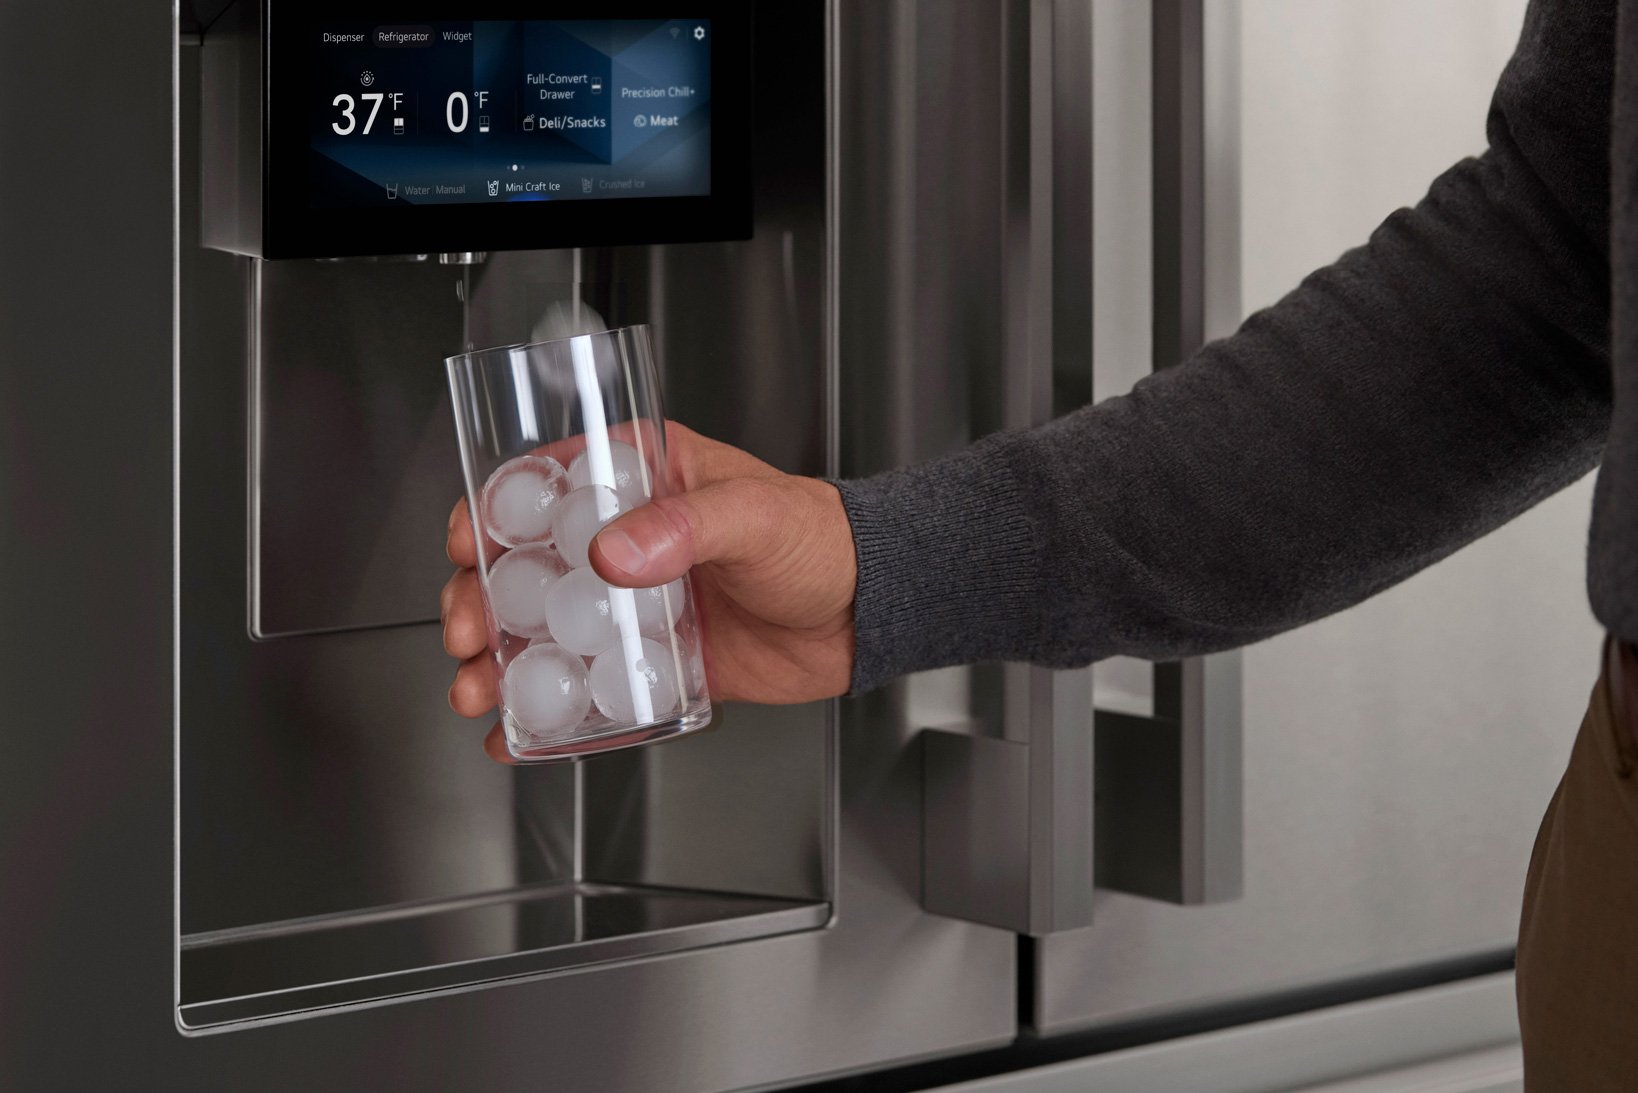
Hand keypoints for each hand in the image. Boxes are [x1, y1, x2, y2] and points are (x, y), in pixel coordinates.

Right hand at [441, 422, 856, 762]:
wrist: (867, 612)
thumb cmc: (822, 539)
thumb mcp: (753, 515)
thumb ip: (685, 527)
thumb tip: (613, 551)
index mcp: (641, 480)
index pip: (544, 485)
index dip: (491, 514)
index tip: (466, 546)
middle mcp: (626, 540)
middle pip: (526, 566)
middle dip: (480, 600)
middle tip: (466, 631)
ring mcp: (635, 605)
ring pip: (545, 631)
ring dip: (500, 660)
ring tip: (478, 689)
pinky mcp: (654, 662)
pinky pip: (589, 688)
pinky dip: (552, 715)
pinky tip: (520, 736)